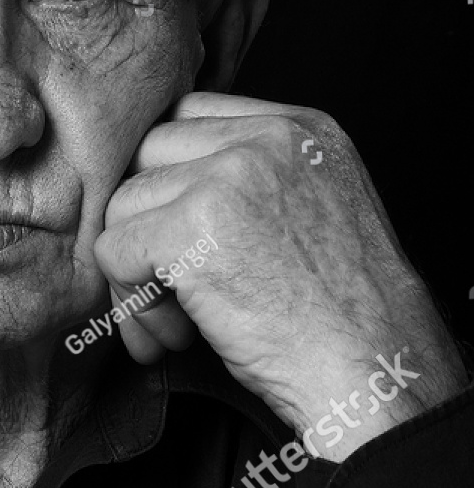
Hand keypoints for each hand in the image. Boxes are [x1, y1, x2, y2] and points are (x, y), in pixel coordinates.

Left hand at [92, 93, 466, 454]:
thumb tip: (164, 184)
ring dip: (136, 276)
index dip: (169, 179)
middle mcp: (265, 139)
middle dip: (145, 224)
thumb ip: (258, 178)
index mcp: (300, 128)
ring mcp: (227, 178)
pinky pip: (114, 251)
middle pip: (146, 156)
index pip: (188, 117)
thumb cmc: (346, 317)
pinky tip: (176, 335)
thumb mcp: (320, 209)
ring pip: (123, 207)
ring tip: (178, 325)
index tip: (178, 237)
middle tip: (170, 290)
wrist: (373, 371)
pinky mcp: (191, 228)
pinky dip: (131, 303)